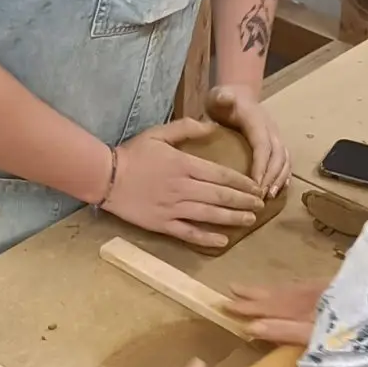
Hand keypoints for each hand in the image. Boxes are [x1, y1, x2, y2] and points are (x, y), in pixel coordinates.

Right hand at [103, 118, 263, 248]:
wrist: (106, 176)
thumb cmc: (133, 153)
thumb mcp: (159, 133)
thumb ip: (186, 128)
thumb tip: (211, 126)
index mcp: (184, 165)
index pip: (220, 174)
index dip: (241, 182)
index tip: (256, 186)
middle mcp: (182, 188)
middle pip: (219, 196)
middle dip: (243, 201)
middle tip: (261, 204)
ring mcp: (173, 208)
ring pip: (209, 214)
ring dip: (231, 218)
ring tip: (249, 220)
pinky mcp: (162, 224)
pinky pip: (188, 233)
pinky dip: (206, 238)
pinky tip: (222, 241)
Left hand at [207, 85, 289, 197]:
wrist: (239, 94)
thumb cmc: (225, 99)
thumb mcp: (219, 95)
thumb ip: (222, 97)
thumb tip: (225, 98)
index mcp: (257, 121)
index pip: (263, 145)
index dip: (261, 166)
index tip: (255, 185)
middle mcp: (271, 129)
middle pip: (277, 155)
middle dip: (272, 177)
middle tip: (261, 197)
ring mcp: (275, 136)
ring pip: (284, 159)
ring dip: (280, 179)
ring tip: (270, 197)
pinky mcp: (275, 143)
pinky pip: (284, 161)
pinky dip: (284, 176)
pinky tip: (278, 191)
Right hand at [223, 279, 329, 346]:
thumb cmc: (344, 333)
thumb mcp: (313, 336)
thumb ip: (283, 331)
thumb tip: (250, 326)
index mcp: (296, 307)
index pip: (265, 308)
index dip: (245, 308)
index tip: (224, 305)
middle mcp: (303, 294)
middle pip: (274, 293)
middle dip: (252, 293)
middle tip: (232, 287)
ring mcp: (318, 289)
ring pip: (286, 288)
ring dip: (267, 289)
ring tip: (252, 289)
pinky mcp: (331, 288)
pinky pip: (299, 285)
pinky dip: (286, 287)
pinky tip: (288, 289)